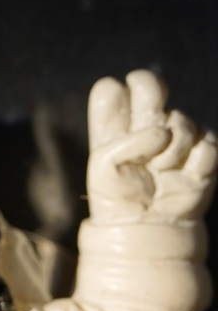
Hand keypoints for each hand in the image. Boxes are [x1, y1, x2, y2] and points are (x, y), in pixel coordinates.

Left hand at [87, 70, 216, 223]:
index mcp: (115, 128)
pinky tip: (183, 175)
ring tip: (160, 169)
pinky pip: (205, 144)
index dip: (114, 93)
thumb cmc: (118, 197)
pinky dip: (195, 160)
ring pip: (180, 120)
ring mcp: (175, 135)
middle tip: (146, 110)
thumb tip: (162, 132)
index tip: (114, 90)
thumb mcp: (105, 169)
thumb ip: (126, 143)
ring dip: (171, 148)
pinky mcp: (200, 150)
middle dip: (149, 88)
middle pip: (149, 85)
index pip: (110, 95)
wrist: (147, 225)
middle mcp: (145, 125)